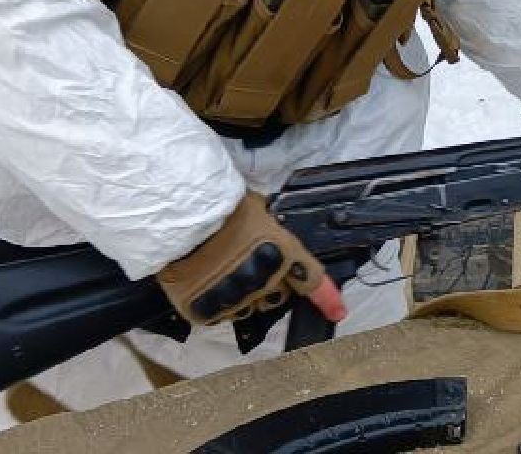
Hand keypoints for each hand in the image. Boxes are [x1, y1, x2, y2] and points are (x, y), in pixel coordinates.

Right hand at [157, 192, 345, 325]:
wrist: (181, 220)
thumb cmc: (222, 208)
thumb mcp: (260, 212)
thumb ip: (274, 234)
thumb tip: (277, 240)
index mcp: (282, 255)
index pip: (312, 281)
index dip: (328, 299)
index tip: (339, 311)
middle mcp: (264, 281)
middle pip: (277, 296)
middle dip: (270, 285)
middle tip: (251, 266)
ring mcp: (236, 299)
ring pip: (247, 306)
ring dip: (242, 294)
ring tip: (223, 272)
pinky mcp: (208, 311)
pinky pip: (219, 313)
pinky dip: (214, 302)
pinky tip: (205, 282)